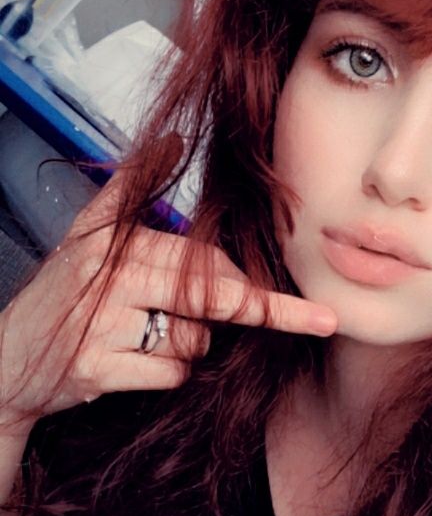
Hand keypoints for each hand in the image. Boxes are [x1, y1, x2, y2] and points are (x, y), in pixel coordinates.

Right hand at [0, 169, 336, 427]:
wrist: (6, 361)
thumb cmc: (61, 299)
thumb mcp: (86, 234)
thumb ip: (130, 187)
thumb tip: (171, 139)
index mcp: (118, 241)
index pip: (208, 259)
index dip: (255, 286)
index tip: (316, 312)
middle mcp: (112, 276)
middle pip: (212, 298)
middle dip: (258, 312)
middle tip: (313, 322)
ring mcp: (104, 324)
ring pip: (194, 340)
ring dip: (190, 347)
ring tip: (148, 339)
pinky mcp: (98, 368)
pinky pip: (171, 374)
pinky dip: (168, 376)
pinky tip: (135, 368)